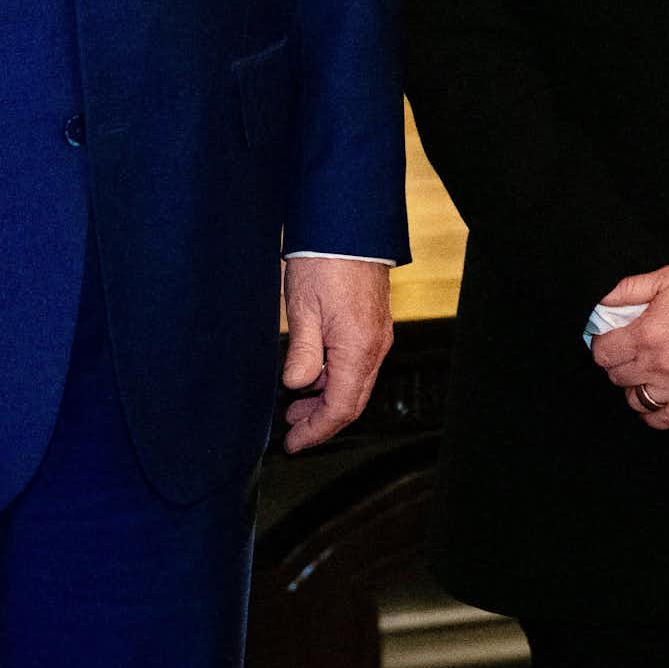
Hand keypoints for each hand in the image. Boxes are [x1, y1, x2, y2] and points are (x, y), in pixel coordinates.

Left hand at [279, 257, 394, 451]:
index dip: (316, 430)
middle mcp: (374, 345)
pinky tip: (313, 375)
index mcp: (358, 348)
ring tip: (295, 407)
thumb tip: (297, 385)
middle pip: (352, 401)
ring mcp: (377, 334)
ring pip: (355, 383)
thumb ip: (302, 352)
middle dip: (322, 421)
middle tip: (291, 431)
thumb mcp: (302, 307)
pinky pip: (358, 363)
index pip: (340, 407)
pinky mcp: (372, 323)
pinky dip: (335, 378)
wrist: (347, 224)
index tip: (293, 443)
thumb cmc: (323, 259)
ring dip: (327, 399)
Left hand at [590, 265, 668, 430]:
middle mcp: (658, 364)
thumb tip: (601, 299)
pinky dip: (654, 415)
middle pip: (617, 376)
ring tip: (642, 376)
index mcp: (645, 334)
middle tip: (628, 355)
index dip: (604, 345)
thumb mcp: (666, 278)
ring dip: (634, 388)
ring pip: (636, 400)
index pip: (603, 353)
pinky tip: (655, 402)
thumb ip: (628, 290)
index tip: (611, 340)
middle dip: (618, 364)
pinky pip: (664, 419)